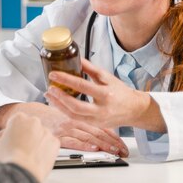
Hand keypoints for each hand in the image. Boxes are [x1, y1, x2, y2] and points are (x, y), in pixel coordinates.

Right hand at [0, 102, 127, 156]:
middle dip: (111, 142)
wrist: (26, 114)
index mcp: (76, 116)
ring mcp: (65, 128)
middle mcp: (73, 121)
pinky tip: (93, 149)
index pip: (98, 124)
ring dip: (102, 145)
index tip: (121, 143)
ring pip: (88, 137)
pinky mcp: (57, 136)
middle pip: (97, 131)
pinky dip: (84, 145)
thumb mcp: (62, 114)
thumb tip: (88, 130)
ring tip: (114, 152)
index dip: (111, 134)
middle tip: (123, 150)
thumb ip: (74, 119)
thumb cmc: (44, 116)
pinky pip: (73, 141)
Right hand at [0, 113, 58, 182]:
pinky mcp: (55, 143)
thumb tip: (5, 134)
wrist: (23, 173)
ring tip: (29, 156)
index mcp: (18, 118)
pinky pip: (50, 144)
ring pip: (41, 135)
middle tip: (20, 149)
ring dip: (36, 142)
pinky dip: (46, 150)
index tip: (12, 140)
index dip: (13, 132)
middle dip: (27, 135)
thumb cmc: (9, 159)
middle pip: (30, 126)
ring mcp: (46, 132)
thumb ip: (1, 134)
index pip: (16, 121)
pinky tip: (37, 158)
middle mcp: (34, 121)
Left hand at [44, 58, 165, 132]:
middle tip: (50, 88)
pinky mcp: (94, 125)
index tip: (54, 74)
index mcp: (106, 94)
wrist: (133, 109)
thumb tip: (76, 58)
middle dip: (60, 97)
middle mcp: (102, 109)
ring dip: (59, 105)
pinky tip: (57, 103)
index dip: (66, 79)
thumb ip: (90, 68)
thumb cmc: (120, 92)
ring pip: (74, 116)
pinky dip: (64, 111)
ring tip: (49, 95)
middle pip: (76, 106)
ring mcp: (98, 120)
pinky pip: (76, 119)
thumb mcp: (107, 77)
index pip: (82, 86)